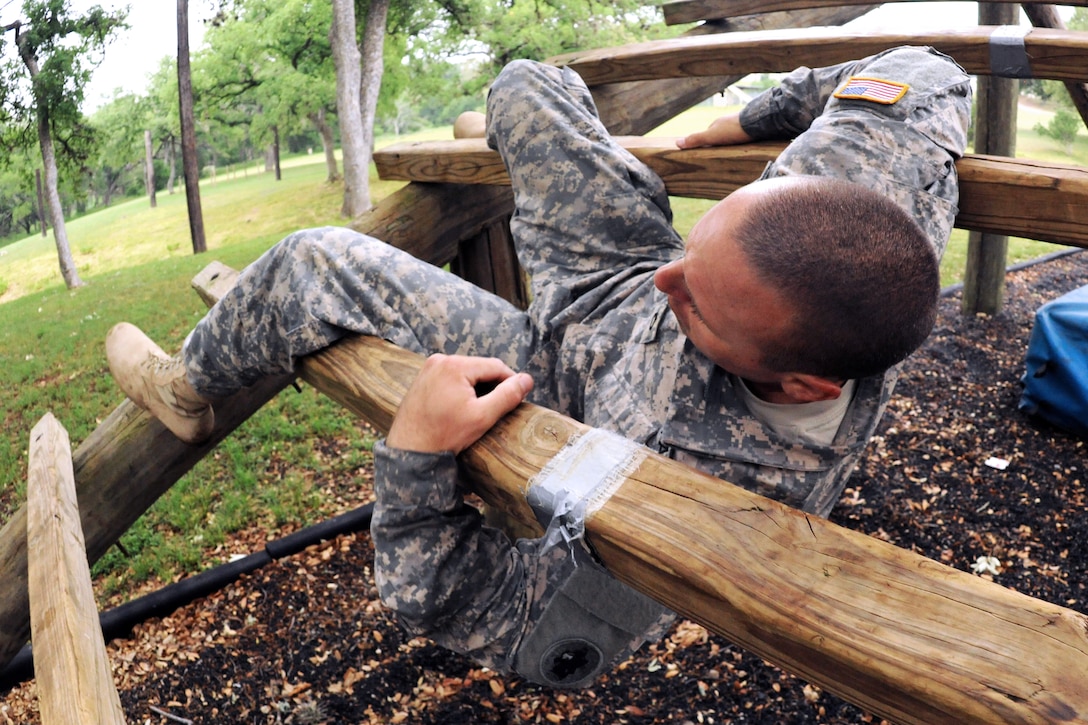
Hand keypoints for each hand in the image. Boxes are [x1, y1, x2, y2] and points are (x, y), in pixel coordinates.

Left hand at [386, 354, 533, 454]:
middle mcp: (440, 360)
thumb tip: (527, 380)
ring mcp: (429, 368)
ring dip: (477, 387)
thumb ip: (507, 396)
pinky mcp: (423, 378)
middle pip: (479, 368)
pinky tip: (462, 408)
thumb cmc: (444, 435)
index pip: (495, 366)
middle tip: (498, 408)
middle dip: (492, 385)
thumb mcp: (482, 417)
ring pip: (466, 373)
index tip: (518, 398)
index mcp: (455, 365)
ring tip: (479, 410)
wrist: (409, 451)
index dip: (511, 381)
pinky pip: (451, 377)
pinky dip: (461, 388)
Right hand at [676, 113, 752, 148]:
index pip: (708, 135)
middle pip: (720, 135)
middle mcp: (727, 122)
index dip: (705, 144)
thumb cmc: (733, 129)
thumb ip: (696, 140)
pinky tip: (744, 148)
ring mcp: (740, 124)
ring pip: (732, 136)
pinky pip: (744, 137)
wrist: (757, 123)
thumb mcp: (711, 137)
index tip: (705, 154)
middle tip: (720, 155)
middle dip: (719, 144)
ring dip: (731, 143)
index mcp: (717, 124)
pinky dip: (742, 142)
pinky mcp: (751, 128)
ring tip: (733, 154)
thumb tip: (677, 143)